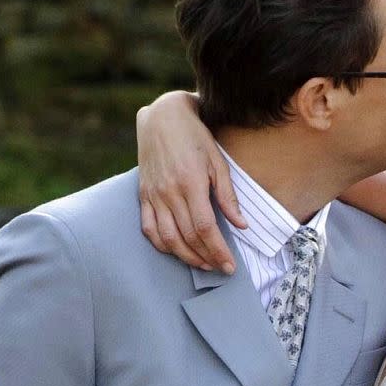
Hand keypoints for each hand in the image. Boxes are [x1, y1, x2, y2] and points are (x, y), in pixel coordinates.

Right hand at [136, 91, 246, 272]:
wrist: (163, 118)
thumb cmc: (195, 137)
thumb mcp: (218, 162)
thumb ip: (228, 196)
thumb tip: (242, 225)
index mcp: (191, 183)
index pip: (205, 228)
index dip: (218, 250)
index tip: (230, 265)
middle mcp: (169, 192)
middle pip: (188, 237)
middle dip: (207, 257)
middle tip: (221, 268)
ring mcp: (153, 195)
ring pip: (167, 238)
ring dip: (186, 256)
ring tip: (203, 263)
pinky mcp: (143, 195)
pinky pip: (149, 228)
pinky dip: (162, 245)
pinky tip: (177, 250)